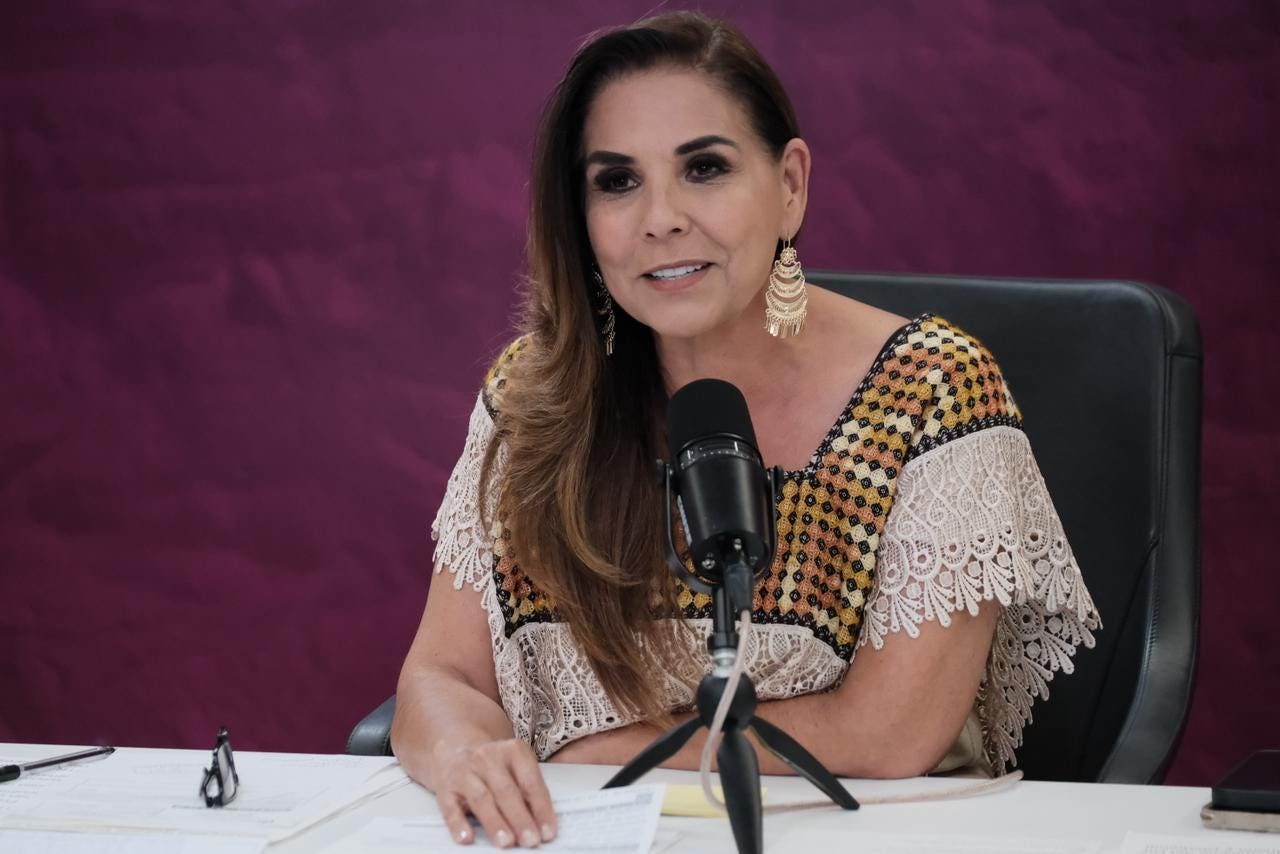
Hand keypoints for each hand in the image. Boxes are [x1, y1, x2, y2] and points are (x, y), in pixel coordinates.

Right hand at [432, 738, 556, 847]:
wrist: (455, 748)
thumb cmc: (493, 765)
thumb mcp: (514, 767)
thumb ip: (527, 790)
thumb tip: (541, 824)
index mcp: (513, 751)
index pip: (530, 782)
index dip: (541, 808)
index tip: (548, 832)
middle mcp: (488, 758)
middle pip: (506, 790)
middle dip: (520, 818)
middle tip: (530, 840)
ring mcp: (465, 773)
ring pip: (481, 798)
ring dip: (495, 822)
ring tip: (506, 842)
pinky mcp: (445, 789)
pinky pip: (451, 808)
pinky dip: (458, 825)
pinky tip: (466, 838)